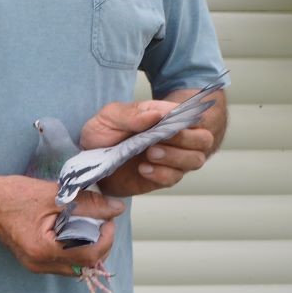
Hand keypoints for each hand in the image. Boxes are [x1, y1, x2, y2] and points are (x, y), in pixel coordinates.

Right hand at [0, 174, 123, 278]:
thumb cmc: (13, 195)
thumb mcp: (53, 195)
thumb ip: (88, 204)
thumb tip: (117, 209)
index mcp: (44, 250)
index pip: (90, 255)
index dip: (106, 238)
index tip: (109, 218)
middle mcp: (40, 264)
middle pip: (86, 264)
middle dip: (100, 243)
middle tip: (102, 220)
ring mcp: (35, 266)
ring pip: (76, 266)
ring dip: (88, 247)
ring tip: (88, 224)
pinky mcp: (33, 261)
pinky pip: (63, 262)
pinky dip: (73, 248)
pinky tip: (72, 230)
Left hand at [84, 99, 213, 197]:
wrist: (88, 160)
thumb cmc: (102, 133)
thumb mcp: (110, 116)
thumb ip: (133, 113)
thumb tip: (158, 114)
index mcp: (165, 117)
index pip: (192, 115)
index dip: (186, 119)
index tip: (168, 123)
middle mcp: (174, 138)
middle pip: (203, 139)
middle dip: (186, 140)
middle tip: (158, 141)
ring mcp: (171, 159)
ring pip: (195, 159)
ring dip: (177, 157)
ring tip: (150, 154)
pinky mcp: (162, 177)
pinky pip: (174, 178)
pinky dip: (162, 174)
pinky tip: (144, 169)